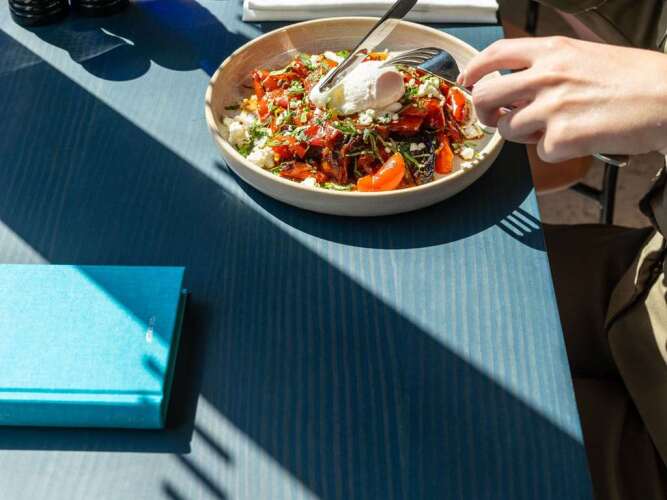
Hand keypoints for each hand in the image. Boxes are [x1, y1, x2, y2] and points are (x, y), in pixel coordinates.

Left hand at [458, 37, 666, 161]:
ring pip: (507, 129)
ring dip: (523, 135)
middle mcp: (546, 76)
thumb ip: (547, 68)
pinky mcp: (562, 138)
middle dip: (484, 112)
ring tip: (555, 127)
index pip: (496, 53)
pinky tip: (579, 138)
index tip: (468, 81)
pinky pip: (540, 152)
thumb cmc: (635, 80)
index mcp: (552, 51)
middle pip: (486, 95)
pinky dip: (556, 151)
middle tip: (494, 118)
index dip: (475, 69)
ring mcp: (551, 107)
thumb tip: (517, 85)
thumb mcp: (586, 56)